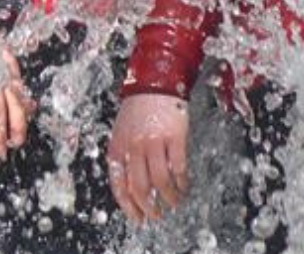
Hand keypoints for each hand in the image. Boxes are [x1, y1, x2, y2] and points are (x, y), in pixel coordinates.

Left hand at [106, 93, 190, 223]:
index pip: (120, 186)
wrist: (154, 84)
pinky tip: (185, 185)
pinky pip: (178, 167)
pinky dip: (182, 182)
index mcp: (118, 148)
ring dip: (169, 197)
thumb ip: (124, 157)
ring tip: (174, 202)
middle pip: (140, 188)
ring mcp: (154, 142)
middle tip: (157, 215)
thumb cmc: (137, 110)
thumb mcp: (121, 133)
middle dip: (149, 207)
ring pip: (161, 181)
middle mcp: (134, 147)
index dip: (129, 207)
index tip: (138, 218)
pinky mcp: (174, 137)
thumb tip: (131, 188)